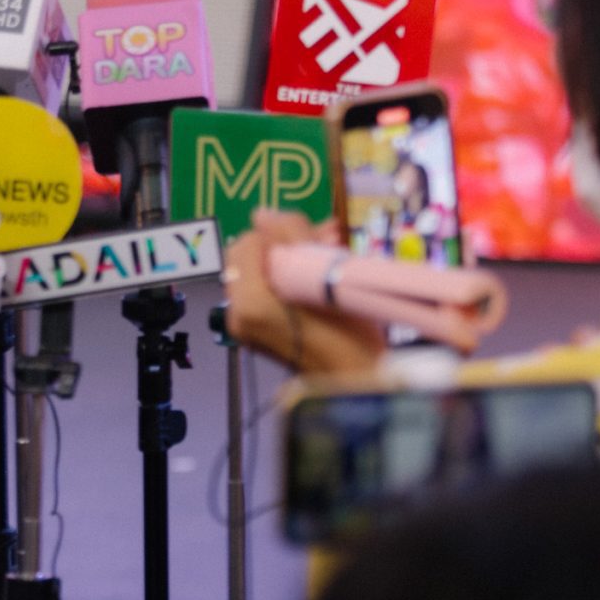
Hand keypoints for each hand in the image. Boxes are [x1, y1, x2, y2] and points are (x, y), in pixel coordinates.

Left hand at [222, 208, 384, 375]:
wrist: (359, 384)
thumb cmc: (350, 336)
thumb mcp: (326, 276)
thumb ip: (290, 237)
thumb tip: (263, 214)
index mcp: (249, 302)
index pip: (247, 244)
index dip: (277, 234)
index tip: (309, 235)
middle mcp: (240, 316)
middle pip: (250, 259)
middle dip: (284, 245)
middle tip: (321, 239)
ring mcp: (248, 328)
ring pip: (260, 274)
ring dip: (290, 259)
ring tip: (327, 252)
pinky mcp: (261, 334)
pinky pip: (267, 294)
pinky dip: (289, 279)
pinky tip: (320, 272)